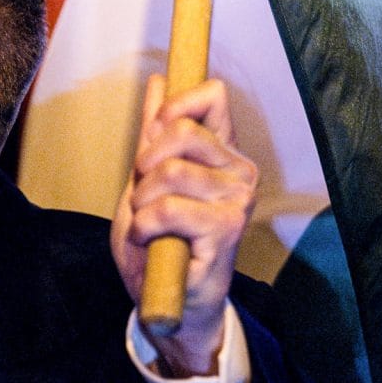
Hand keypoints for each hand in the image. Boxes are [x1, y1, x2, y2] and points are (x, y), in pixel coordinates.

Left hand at [110, 75, 258, 376]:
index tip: (153, 139)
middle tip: (144, 196)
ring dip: (141, 201)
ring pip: (170, 170)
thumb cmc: (160, 242)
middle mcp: (240, 170)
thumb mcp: (146, 181)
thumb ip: (154, 134)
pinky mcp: (228, 227)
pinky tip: (150, 241)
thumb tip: (158, 81)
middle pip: (180, 129)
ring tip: (148, 224)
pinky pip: (168, 208)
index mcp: (224, 152)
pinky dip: (144, 225)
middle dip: (145, 164)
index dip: (172, 108)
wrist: (168, 301)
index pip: (212, 95)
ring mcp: (239, 198)